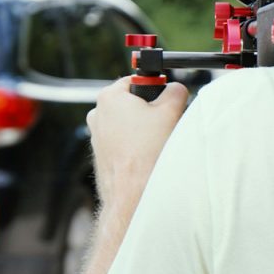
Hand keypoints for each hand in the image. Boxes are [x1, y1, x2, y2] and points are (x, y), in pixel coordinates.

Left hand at [86, 77, 187, 212]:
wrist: (134, 192)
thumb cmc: (147, 152)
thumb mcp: (170, 111)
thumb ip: (175, 91)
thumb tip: (176, 88)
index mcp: (110, 97)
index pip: (136, 80)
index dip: (155, 89)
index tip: (165, 100)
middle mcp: (98, 114)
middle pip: (131, 102)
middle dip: (149, 110)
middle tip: (163, 122)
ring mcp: (97, 136)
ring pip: (127, 123)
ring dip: (142, 129)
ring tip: (155, 142)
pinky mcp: (102, 155)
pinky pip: (122, 142)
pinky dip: (134, 145)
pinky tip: (146, 155)